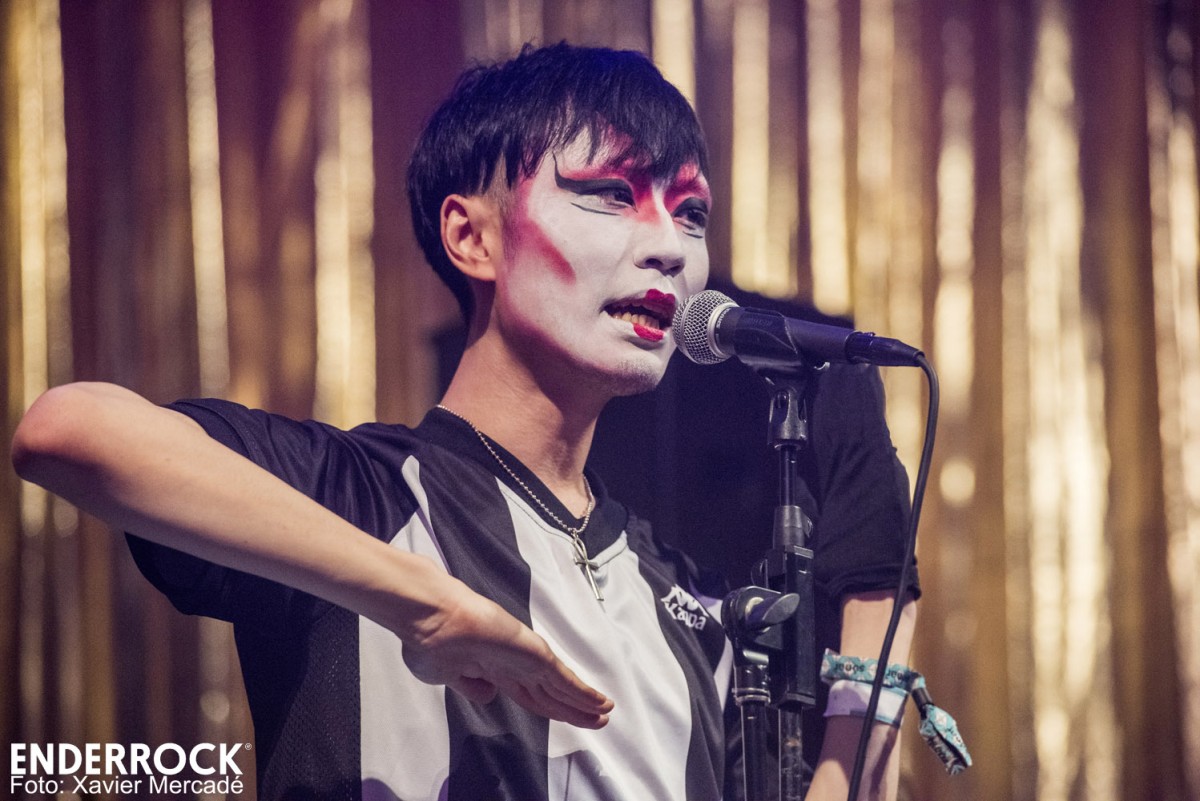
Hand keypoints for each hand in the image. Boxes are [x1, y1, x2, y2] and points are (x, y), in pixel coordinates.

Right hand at [401, 578, 612, 728]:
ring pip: (563, 689)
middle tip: (595, 719)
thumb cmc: (428, 640)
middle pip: (550, 694)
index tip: (563, 715)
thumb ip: (470, 686)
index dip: (548, 707)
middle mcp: (513, 665)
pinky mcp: (534, 654)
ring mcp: (525, 658)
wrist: (432, 617)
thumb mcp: (444, 675)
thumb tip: (489, 695)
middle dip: (572, 709)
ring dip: (584, 705)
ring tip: (604, 716)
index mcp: (492, 670)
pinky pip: (565, 680)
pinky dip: (583, 694)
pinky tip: (599, 705)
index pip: (528, 694)